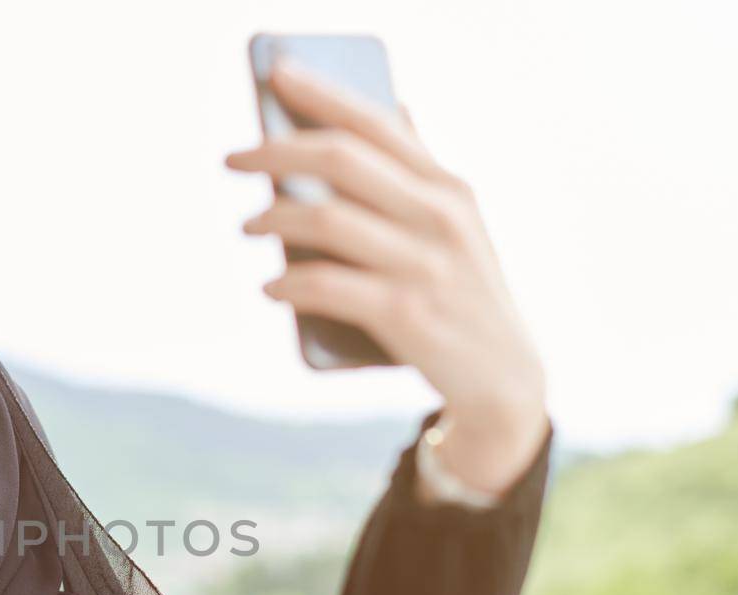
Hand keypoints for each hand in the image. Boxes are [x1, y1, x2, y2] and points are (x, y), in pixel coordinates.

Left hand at [227, 62, 548, 492]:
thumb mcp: (452, 227)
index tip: (275, 72)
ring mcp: (424, 264)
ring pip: (326, 219)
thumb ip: (418, 174)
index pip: (376, 122)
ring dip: (273, 217)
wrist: (504, 380)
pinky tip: (270, 285)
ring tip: (248, 224)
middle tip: (234, 158)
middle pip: (341, 160)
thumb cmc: (461, 295)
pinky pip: (327, 284)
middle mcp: (440, 215)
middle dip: (277, 151)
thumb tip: (390, 107)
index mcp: (447, 186)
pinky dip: (289, 281)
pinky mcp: (407, 313)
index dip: (322, 94)